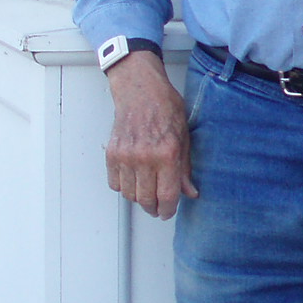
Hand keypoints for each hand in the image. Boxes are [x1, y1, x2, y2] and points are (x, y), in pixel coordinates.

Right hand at [104, 51, 195, 218]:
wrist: (140, 90)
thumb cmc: (165, 108)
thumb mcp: (184, 138)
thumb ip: (185, 169)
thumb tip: (190, 192)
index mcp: (167, 154)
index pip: (167, 195)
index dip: (168, 209)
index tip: (168, 212)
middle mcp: (144, 157)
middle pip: (146, 200)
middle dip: (154, 208)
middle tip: (158, 207)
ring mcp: (125, 156)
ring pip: (130, 194)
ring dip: (139, 198)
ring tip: (147, 191)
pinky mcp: (112, 154)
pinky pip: (115, 183)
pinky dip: (124, 187)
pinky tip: (134, 180)